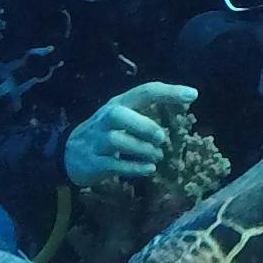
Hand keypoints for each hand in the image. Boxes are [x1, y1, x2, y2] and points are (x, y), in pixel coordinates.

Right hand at [63, 83, 201, 185]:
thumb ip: (146, 114)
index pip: (143, 92)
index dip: (168, 92)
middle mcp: (105, 120)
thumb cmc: (106, 134)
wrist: (69, 155)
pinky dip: (133, 168)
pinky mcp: (93, 163)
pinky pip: (113, 164)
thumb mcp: (122, 118)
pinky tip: (149, 170)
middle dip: (143, 125)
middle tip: (161, 137)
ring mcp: (96, 141)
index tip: (193, 94)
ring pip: (116, 140)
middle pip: (119, 114)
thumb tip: (182, 108)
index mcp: (118, 104)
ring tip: (157, 157)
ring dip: (141, 149)